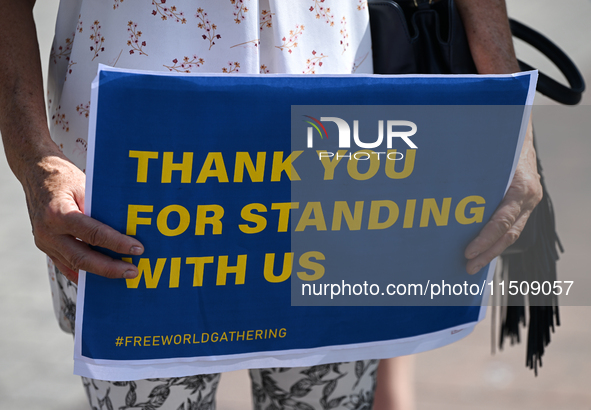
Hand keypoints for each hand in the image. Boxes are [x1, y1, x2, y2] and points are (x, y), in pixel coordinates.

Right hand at [21, 151, 143, 282]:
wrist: (35, 174)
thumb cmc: (64, 178)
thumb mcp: (85, 187)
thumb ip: (101, 210)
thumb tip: (126, 229)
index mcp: (58, 214)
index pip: (93, 234)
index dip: (117, 243)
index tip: (137, 249)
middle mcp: (48, 232)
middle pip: (82, 258)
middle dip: (110, 268)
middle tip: (133, 272)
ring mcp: (44, 242)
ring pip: (74, 265)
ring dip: (100, 272)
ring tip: (123, 274)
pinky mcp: (45, 247)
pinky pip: (65, 265)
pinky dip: (84, 273)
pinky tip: (101, 279)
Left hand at [464, 121, 541, 273]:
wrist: (518, 129)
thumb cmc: (499, 142)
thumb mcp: (486, 157)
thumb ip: (471, 176)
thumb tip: (439, 191)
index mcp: (521, 188)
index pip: (502, 222)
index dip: (484, 240)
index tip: (467, 253)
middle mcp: (528, 197)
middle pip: (507, 235)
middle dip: (486, 253)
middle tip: (467, 267)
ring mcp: (528, 202)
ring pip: (510, 234)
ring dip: (491, 251)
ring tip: (472, 265)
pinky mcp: (523, 203)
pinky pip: (510, 226)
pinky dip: (495, 239)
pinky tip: (481, 249)